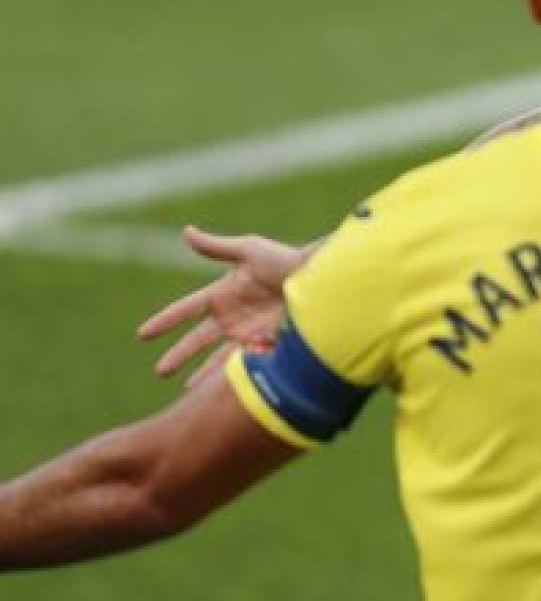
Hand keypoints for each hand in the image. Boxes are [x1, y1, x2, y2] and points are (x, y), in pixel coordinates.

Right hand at [135, 226, 309, 387]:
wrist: (318, 278)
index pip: (186, 309)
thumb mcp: (249, 251)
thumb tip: (186, 231)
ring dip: (202, 373)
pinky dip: (233, 375)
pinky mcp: (265, 343)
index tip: (142, 334)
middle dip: (179, 355)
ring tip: (187, 390)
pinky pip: (245, 363)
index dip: (165, 321)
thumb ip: (217, 247)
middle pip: (197, 340)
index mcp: (222, 294)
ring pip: (218, 357)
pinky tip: (222, 390)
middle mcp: (231, 316)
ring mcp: (247, 331)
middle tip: (159, 371)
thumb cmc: (285, 259)